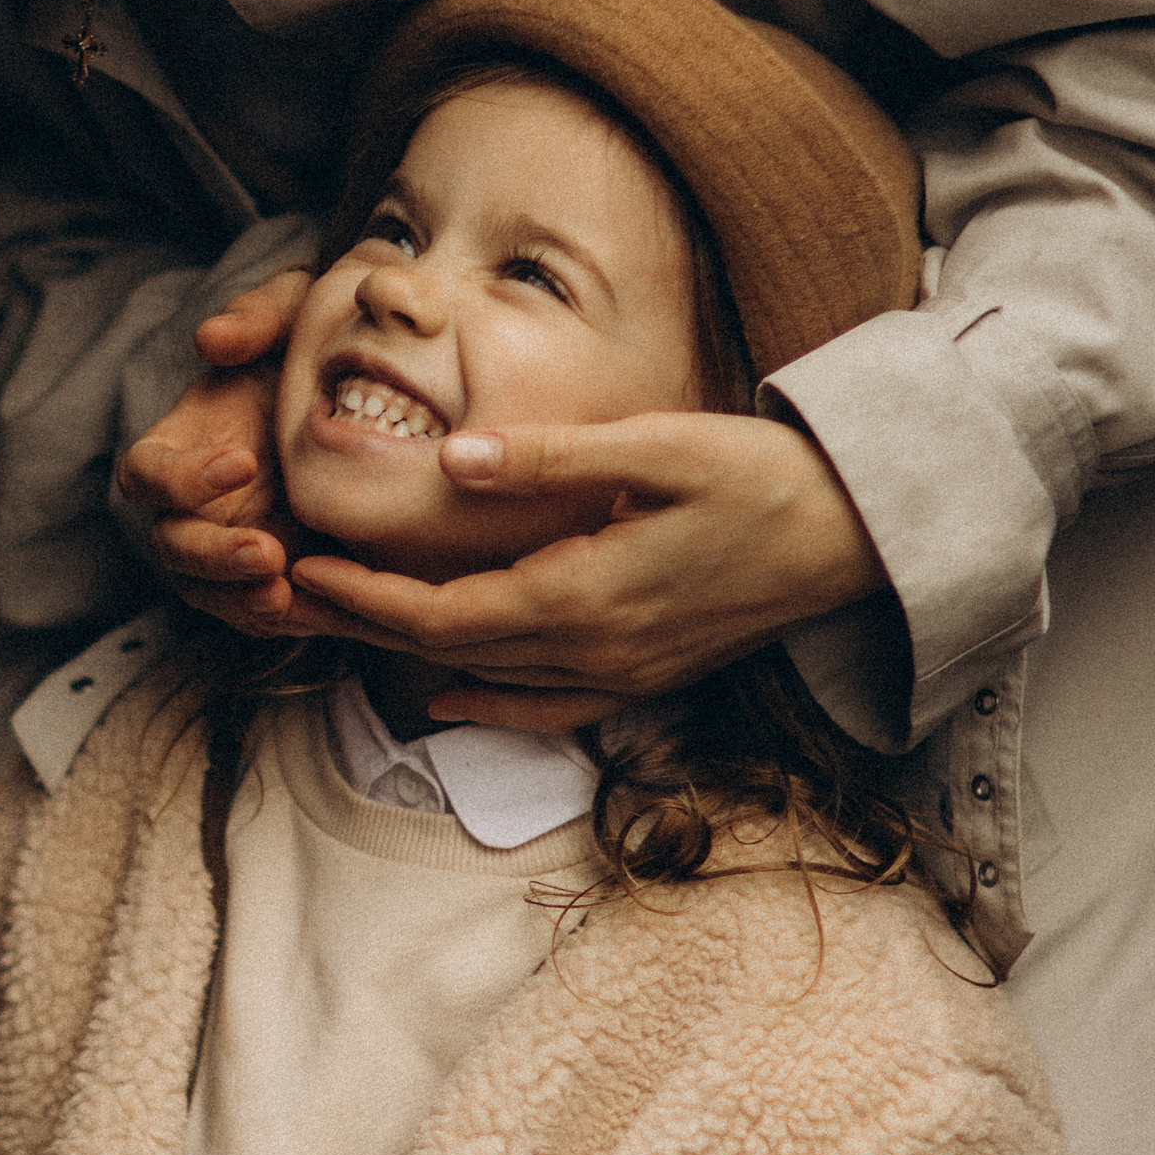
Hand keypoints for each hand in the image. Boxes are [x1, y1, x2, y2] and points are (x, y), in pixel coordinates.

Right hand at [114, 269, 321, 635]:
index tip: (241, 461)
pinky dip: (280, 619)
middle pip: (173, 545)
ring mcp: (227, 547)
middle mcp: (192, 506)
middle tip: (266, 552)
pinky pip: (259, 613)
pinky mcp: (270, 578)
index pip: (148, 473)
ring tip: (286, 596)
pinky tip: (317, 611)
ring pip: (209, 591)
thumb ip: (259, 314)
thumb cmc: (315, 346)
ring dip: (241, 598)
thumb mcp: (298, 309)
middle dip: (213, 554)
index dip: (183, 477)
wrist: (374, 398)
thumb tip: (212, 339)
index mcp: (179, 446)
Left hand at [286, 411, 882, 728]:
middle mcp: (597, 650)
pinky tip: (444, 694)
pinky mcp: (648, 675)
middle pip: (453, 652)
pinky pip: (546, 706)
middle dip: (368, 625)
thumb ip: (552, 460)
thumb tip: (455, 462)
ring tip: (345, 627)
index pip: (445, 614)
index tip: (304, 568)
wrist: (862, 535)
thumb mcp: (660, 448)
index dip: (366, 598)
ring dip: (413, 656)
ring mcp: (624, 673)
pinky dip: (486, 703)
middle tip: (293, 592)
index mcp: (587, 594)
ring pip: (491, 680)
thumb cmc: (765, 475)